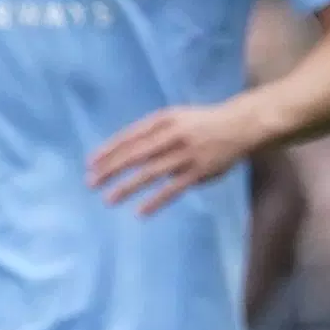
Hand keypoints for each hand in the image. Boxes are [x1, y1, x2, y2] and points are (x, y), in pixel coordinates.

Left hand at [88, 99, 264, 215]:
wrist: (240, 125)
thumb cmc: (202, 122)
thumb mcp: (176, 117)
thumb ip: (152, 133)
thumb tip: (126, 153)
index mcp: (163, 120)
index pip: (129, 136)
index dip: (109, 150)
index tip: (90, 163)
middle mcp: (172, 135)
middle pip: (135, 154)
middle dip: (111, 169)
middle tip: (91, 182)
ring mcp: (185, 154)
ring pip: (150, 172)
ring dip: (127, 186)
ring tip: (109, 199)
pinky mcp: (199, 171)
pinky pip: (173, 189)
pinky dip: (155, 201)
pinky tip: (140, 212)